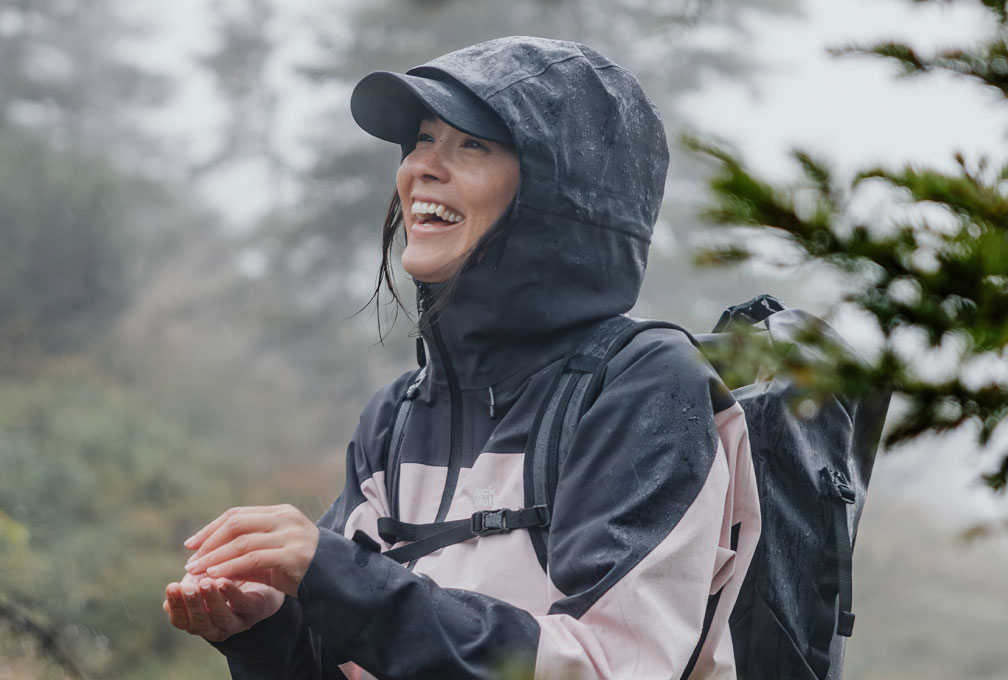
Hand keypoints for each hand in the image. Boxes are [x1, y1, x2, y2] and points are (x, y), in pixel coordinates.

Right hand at [163, 573, 283, 641]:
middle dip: (192, 605)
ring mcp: (237, 621)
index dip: (175, 606)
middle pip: (199, 623)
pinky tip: (223, 580)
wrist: (263, 575)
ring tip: (205, 582)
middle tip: (187, 587)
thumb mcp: (204, 577)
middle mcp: (217, 627)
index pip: (181, 620)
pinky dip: (231, 593)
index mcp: (199, 620)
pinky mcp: (256, 610)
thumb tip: (175, 587)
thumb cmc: (227, 578)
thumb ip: (190, 581)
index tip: (172, 586)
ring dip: (211, 600)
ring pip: (221, 617)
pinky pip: (242, 604)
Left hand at [183, 504, 320, 597]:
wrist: (334, 578)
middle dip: (209, 542)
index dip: (211, 528)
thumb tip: (208, 559)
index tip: (191, 544)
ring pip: (242, 542)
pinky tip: (216, 576)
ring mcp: (290, 535)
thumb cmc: (301, 567)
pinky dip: (230, 567)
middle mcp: (285, 518)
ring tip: (197, 570)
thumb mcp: (272, 553)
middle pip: (236, 523)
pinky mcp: (292, 554)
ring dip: (215, 557)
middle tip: (190, 560)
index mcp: (280, 512)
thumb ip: (246, 551)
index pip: (237, 514)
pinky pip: (253, 559)